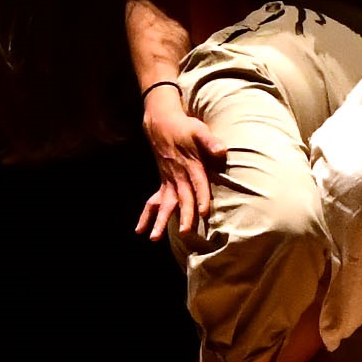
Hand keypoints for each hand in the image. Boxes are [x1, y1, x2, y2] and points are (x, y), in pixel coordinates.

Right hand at [138, 95, 224, 239]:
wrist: (160, 123)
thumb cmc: (183, 127)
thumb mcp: (198, 130)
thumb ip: (210, 142)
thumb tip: (221, 151)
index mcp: (190, 165)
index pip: (198, 184)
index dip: (201, 197)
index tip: (203, 212)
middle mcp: (178, 176)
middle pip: (183, 199)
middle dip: (184, 216)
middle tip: (185, 233)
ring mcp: (169, 181)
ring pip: (166, 205)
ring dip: (161, 221)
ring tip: (154, 238)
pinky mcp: (163, 183)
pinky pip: (153, 202)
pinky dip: (147, 216)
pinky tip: (139, 230)